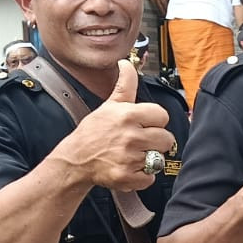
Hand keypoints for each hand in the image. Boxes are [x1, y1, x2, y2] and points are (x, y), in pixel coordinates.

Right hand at [64, 61, 177, 190]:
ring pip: (159, 159)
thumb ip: (124, 85)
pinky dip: (142, 176)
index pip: (162, 116)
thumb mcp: (109, 105)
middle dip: (156, 140)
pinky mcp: (127, 177)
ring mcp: (129, 158)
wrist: (76, 159)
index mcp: (128, 115)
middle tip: (141, 141)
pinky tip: (130, 167)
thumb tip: (127, 64)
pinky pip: (150, 178)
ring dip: (149, 158)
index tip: (146, 124)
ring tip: (134, 154)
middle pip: (167, 139)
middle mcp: (130, 136)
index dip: (156, 121)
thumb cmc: (93, 132)